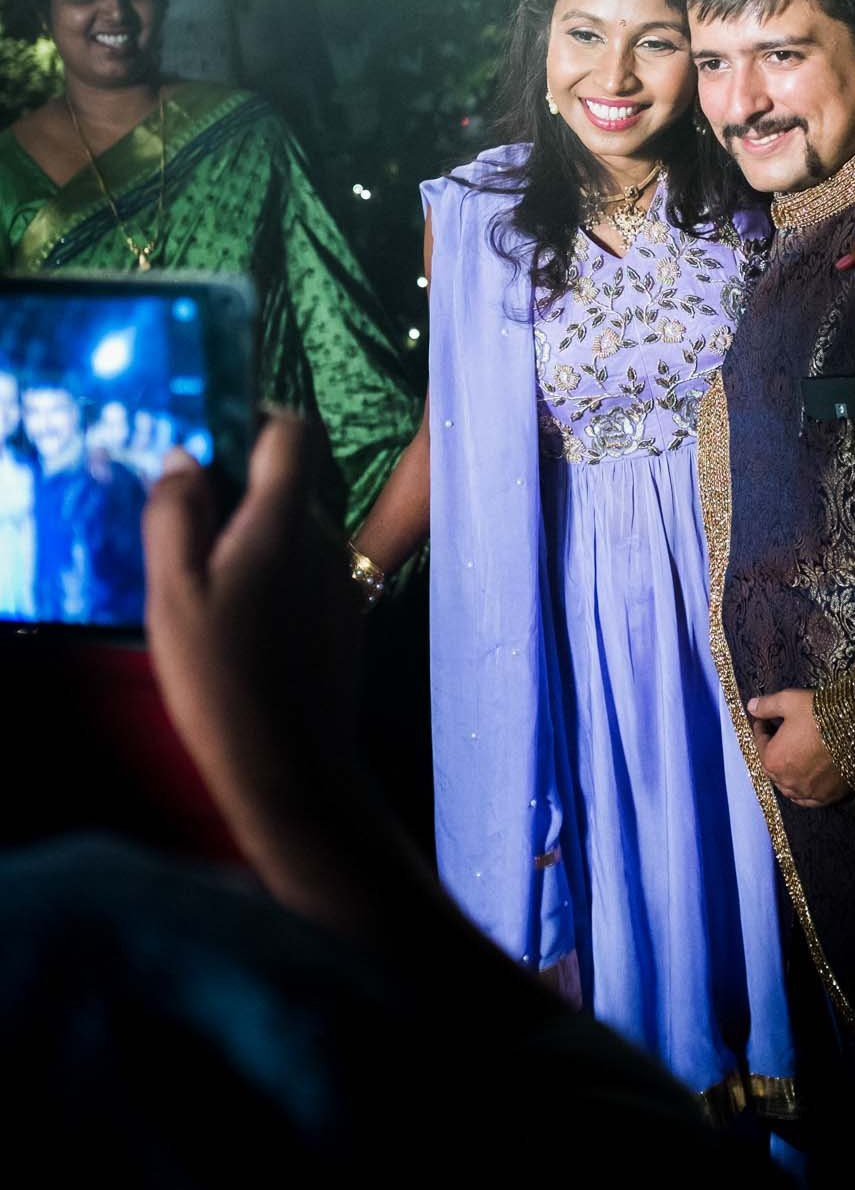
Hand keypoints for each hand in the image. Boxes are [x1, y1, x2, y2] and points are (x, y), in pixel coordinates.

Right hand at [142, 417, 357, 809]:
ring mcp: (341, 577)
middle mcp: (325, 537)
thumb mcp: (173, 592)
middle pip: (286, 484)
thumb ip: (176, 514)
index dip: (253, 425)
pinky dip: (275, 579)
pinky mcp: (345, 614)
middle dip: (238, 498)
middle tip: (189, 546)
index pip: (291, 431)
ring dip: (254, 544)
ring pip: (294, 530)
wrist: (289, 764)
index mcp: (283, 521)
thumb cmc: (221, 676)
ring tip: (212, 597)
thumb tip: (184, 457)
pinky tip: (244, 627)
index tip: (210, 455)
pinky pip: (306, 570)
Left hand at [747, 689, 848, 807]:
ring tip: (793, 755)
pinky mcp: (826, 797)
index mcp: (772, 759)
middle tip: (780, 734)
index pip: (759, 742)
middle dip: (773, 749)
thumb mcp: (790, 701)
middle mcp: (786, 781)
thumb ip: (767, 706)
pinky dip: (802, 790)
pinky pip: (807, 798)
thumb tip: (750, 707)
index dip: (762, 728)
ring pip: (788, 785)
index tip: (765, 719)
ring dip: (786, 771)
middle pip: (773, 765)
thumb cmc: (821, 714)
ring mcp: (807, 792)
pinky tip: (805, 780)